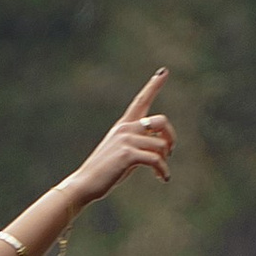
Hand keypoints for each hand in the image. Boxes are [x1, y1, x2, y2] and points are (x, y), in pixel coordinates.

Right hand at [72, 70, 174, 210]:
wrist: (85, 183)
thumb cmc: (105, 171)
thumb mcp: (122, 152)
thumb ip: (139, 143)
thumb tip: (163, 145)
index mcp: (124, 125)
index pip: (141, 100)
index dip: (154, 85)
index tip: (164, 71)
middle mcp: (125, 128)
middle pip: (161, 121)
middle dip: (171, 137)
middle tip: (169, 152)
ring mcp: (126, 140)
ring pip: (161, 145)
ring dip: (165, 162)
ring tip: (160, 173)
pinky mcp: (127, 154)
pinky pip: (156, 159)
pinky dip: (162, 170)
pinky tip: (162, 178)